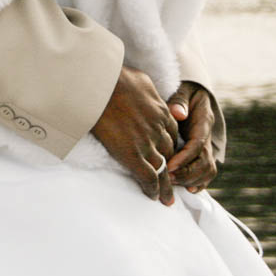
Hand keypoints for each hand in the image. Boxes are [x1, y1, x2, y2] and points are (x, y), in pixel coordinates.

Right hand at [90, 65, 179, 204]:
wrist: (101, 86)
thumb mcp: (141, 79)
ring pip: (163, 170)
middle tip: (173, 180)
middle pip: (170, 154)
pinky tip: (153, 196)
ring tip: (167, 198)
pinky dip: (153, 189)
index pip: (173, 135)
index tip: (169, 155)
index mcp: (162, 112)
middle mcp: (158, 130)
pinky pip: (148, 177)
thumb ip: (148, 90)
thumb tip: (144, 91)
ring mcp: (147, 143)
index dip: (171, 147)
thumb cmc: (116, 77)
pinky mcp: (132, 155)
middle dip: (172, 168)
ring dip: (166, 185)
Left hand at [166, 81, 220, 192]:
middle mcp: (208, 136)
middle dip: (187, 173)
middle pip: (205, 162)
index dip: (185, 158)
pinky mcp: (202, 154)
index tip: (170, 166)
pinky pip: (205, 173)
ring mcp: (207, 146)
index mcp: (204, 121)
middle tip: (168, 178)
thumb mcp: (183, 91)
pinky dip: (198, 183)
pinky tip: (184, 188)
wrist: (193, 94)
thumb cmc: (184, 92)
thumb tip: (178, 113)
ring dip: (191, 180)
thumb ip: (180, 101)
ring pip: (208, 170)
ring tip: (171, 183)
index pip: (198, 145)